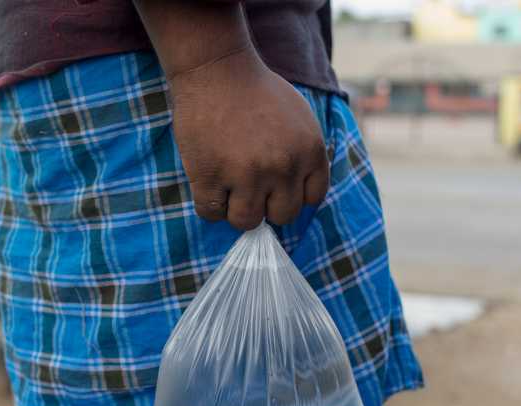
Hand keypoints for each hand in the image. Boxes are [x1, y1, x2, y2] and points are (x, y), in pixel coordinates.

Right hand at [168, 46, 329, 230]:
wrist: (216, 69)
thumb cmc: (256, 89)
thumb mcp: (299, 118)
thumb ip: (304, 154)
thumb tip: (296, 192)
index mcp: (310, 152)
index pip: (312, 199)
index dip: (291, 195)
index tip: (276, 185)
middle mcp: (283, 168)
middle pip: (282, 216)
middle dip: (266, 205)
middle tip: (249, 184)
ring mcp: (247, 175)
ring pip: (247, 221)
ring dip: (237, 209)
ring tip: (228, 186)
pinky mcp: (211, 177)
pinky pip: (211, 213)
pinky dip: (210, 206)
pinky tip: (209, 184)